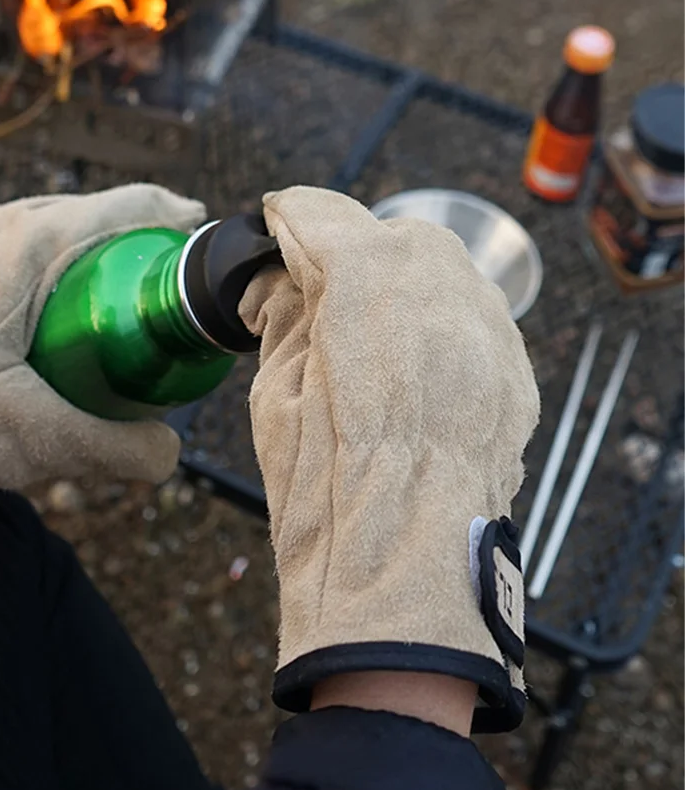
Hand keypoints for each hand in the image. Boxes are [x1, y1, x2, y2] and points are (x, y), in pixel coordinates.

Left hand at [0, 184, 204, 562]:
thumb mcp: (44, 437)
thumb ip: (120, 449)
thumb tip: (168, 457)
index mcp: (30, 246)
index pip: (120, 209)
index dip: (166, 214)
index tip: (192, 228)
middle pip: (76, 214)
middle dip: (120, 233)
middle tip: (149, 266)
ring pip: (28, 228)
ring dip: (69, 248)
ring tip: (93, 285)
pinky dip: (25, 266)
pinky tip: (29, 307)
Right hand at [240, 186, 539, 732]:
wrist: (403, 575)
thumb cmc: (327, 495)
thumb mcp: (276, 396)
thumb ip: (281, 317)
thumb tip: (278, 283)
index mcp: (368, 284)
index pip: (321, 214)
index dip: (287, 223)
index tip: (275, 232)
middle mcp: (441, 289)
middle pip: (389, 235)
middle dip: (348, 251)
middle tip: (314, 295)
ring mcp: (488, 330)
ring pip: (441, 269)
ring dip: (398, 283)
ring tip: (365, 334)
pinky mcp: (514, 371)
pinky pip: (472, 316)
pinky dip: (436, 321)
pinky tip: (408, 366)